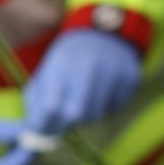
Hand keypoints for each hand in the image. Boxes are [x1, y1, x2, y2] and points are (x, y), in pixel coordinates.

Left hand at [22, 29, 141, 136]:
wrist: (103, 34)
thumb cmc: (68, 59)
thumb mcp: (47, 71)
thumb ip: (37, 101)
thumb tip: (33, 131)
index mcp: (61, 66)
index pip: (50, 107)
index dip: (45, 125)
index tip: (43, 130)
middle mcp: (88, 68)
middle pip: (76, 115)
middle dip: (67, 123)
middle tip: (64, 119)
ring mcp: (111, 73)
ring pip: (96, 115)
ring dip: (86, 115)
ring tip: (84, 96)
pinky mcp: (130, 78)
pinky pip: (115, 107)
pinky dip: (106, 106)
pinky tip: (102, 89)